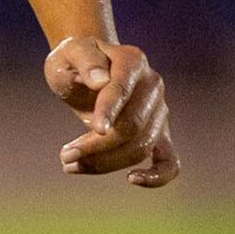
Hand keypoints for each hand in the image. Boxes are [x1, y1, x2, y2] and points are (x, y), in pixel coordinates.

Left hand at [45, 36, 177, 186]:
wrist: (89, 69)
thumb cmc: (75, 61)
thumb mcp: (69, 53)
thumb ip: (84, 61)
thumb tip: (101, 81)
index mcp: (131, 60)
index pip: (121, 89)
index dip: (107, 111)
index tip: (93, 129)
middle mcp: (152, 85)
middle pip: (132, 125)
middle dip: (97, 146)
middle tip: (64, 156)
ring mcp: (160, 111)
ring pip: (141, 147)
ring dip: (106, 162)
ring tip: (70, 165)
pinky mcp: (160, 134)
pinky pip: (170, 162)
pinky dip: (157, 176)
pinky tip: (132, 180)